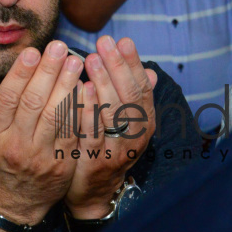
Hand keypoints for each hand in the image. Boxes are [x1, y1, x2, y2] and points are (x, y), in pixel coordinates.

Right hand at [0, 41, 83, 224]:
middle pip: (34, 103)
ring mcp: (42, 156)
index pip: (7, 99)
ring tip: (76, 62)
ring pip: (56, 116)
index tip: (32, 51)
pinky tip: (87, 89)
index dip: (20, 74)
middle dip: (48, 72)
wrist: (14, 203)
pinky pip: (74, 132)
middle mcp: (17, 145)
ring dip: (67, 86)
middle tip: (60, 47)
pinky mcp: (63, 164)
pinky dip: (81, 110)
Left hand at [64, 37, 156, 218]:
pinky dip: (88, 111)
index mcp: (144, 123)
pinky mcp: (95, 162)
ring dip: (103, 83)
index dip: (133, 64)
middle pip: (129, 97)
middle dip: (117, 66)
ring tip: (91, 58)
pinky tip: (81, 90)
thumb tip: (150, 71)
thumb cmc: (108, 145)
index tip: (123, 40)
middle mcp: (135, 136)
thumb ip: (133, 96)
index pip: (142, 88)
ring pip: (112, 113)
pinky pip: (92, 133)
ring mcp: (116, 150)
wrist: (94, 190)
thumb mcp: (125, 122)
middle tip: (104, 42)